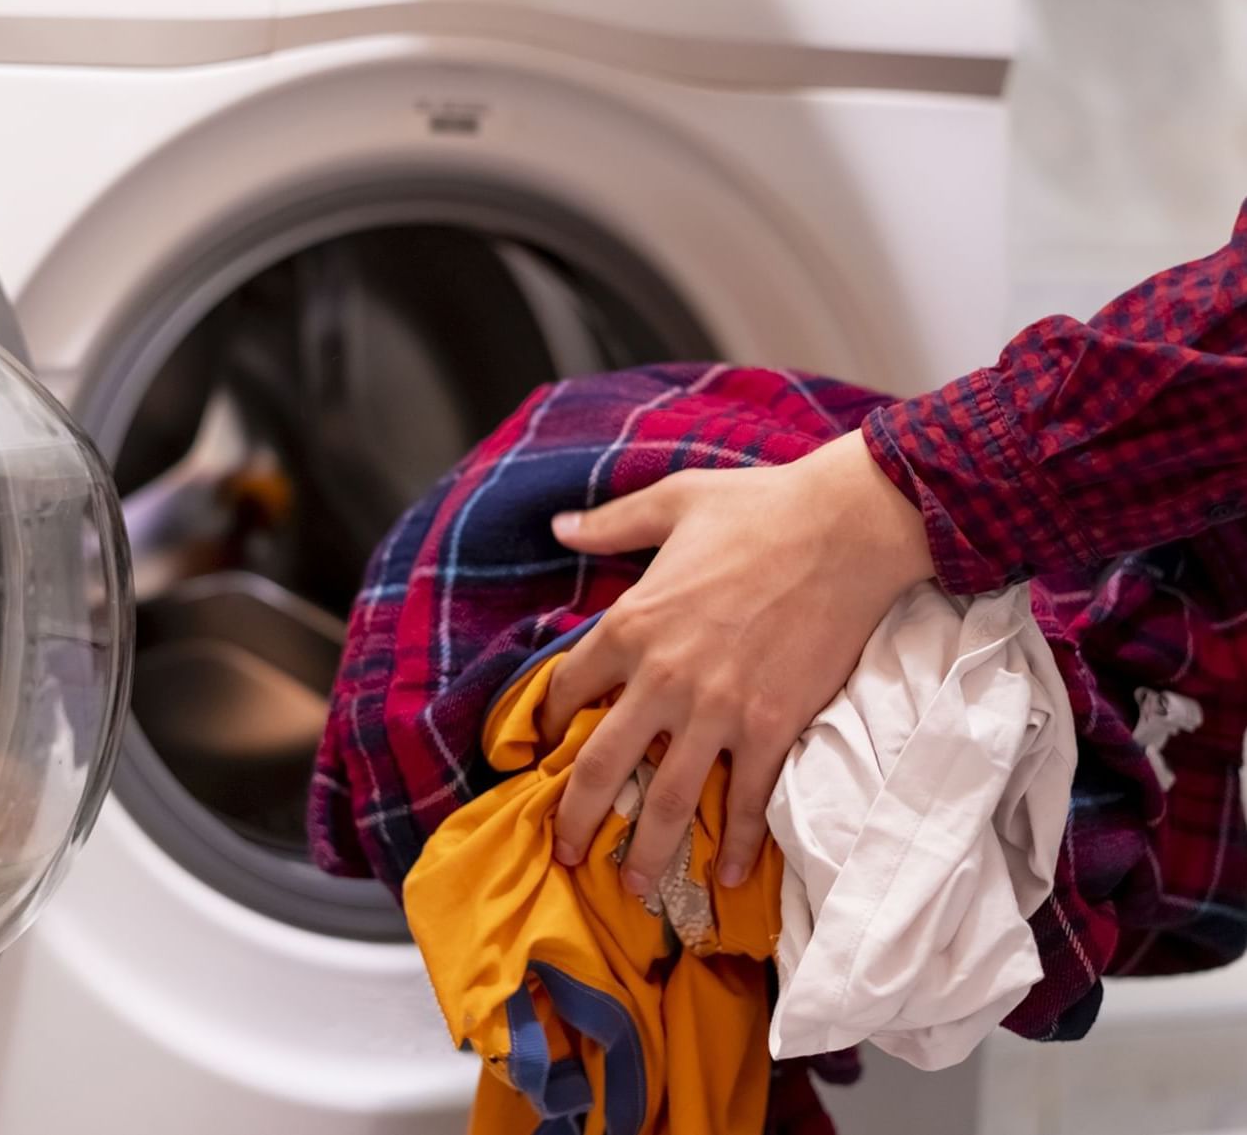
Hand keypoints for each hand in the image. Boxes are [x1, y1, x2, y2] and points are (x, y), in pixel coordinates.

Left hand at [545, 430, 933, 893]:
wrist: (846, 527)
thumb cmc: (759, 509)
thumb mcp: (671, 502)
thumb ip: (609, 524)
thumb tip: (558, 525)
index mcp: (630, 624)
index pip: (568, 691)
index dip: (549, 726)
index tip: (542, 753)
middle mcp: (663, 678)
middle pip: (601, 766)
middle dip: (577, 819)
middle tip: (565, 852)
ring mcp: (719, 711)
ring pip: (670, 802)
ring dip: (648, 853)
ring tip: (635, 888)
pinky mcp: (774, 728)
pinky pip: (751, 802)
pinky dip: (742, 846)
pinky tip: (733, 877)